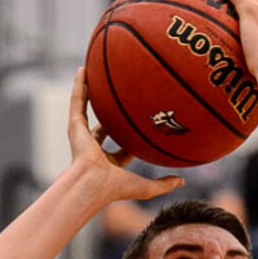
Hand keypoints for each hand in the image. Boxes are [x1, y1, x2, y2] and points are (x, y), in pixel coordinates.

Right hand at [67, 67, 184, 204]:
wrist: (93, 185)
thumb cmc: (116, 189)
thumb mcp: (146, 187)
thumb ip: (164, 185)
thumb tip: (182, 181)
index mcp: (108, 162)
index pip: (121, 147)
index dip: (131, 136)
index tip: (141, 124)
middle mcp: (93, 148)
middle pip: (103, 125)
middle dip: (110, 113)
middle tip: (120, 98)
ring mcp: (82, 136)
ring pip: (87, 109)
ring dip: (91, 92)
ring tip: (95, 73)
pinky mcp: (74, 126)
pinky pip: (78, 101)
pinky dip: (80, 85)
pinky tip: (84, 70)